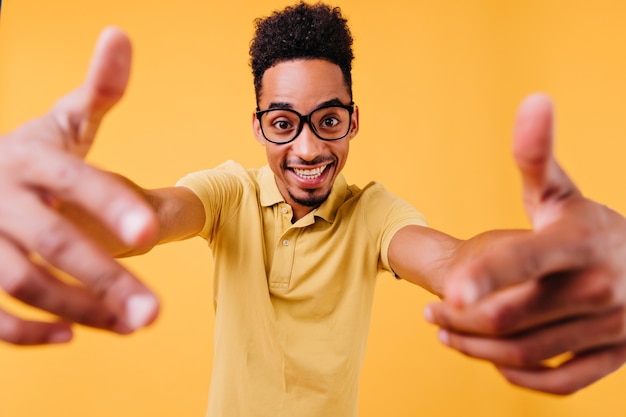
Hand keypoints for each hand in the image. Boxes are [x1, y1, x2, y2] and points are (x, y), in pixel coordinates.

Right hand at [0, 28, 159, 344]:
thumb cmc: (30, 156)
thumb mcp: (62, 122)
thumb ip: (98, 90)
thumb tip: (121, 35)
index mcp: (30, 159)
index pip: (73, 180)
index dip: (109, 203)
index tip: (149, 231)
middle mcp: (1, 199)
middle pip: (52, 244)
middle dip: (105, 279)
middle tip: (156, 311)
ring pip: (21, 284)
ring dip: (79, 311)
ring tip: (134, 325)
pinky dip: (26, 333)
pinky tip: (72, 337)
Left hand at [425, 94, 625, 393]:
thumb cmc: (589, 227)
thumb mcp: (561, 191)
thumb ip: (537, 154)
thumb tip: (532, 99)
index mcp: (579, 241)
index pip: (525, 259)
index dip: (484, 275)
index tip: (447, 290)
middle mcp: (599, 287)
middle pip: (509, 318)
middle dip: (459, 319)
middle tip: (431, 313)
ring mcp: (611, 327)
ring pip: (524, 353)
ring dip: (475, 348)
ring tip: (446, 333)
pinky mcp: (615, 356)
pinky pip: (561, 382)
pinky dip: (521, 379)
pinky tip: (491, 361)